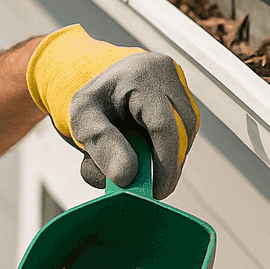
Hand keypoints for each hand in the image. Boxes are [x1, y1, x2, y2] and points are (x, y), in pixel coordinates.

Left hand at [25, 25, 199, 198]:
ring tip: (138, 163)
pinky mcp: (186, 104)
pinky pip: (184, 136)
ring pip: (186, 138)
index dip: (163, 164)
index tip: (155, 192)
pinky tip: (146, 152)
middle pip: (181, 134)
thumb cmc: (92, 100)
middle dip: (165, 167)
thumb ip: (101, 145)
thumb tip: (127, 178)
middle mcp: (169, 78)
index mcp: (142, 75)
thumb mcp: (83, 119)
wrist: (100, 82)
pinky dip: (166, 152)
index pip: (163, 126)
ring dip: (165, 159)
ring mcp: (182, 90)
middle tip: (148, 190)